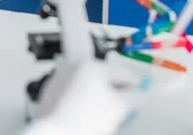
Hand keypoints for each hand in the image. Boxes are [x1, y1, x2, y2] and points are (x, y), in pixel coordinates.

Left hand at [23, 61, 141, 134]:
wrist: (55, 133)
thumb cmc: (86, 118)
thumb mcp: (119, 107)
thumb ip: (134, 97)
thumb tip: (139, 95)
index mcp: (90, 64)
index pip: (121, 72)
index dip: (136, 84)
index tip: (142, 91)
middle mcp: (73, 66)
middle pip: (103, 78)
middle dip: (116, 91)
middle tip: (126, 105)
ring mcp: (59, 79)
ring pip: (87, 85)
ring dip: (99, 96)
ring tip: (107, 114)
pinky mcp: (49, 94)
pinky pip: (73, 94)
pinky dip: (83, 101)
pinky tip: (88, 115)